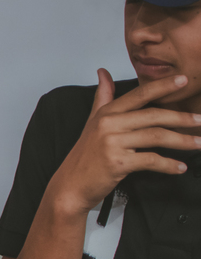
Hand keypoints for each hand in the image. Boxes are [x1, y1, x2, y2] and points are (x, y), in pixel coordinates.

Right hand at [45, 70, 197, 217]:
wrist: (70, 186)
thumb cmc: (84, 157)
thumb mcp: (91, 122)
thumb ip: (102, 96)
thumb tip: (103, 72)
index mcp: (107, 113)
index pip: (139, 95)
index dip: (163, 86)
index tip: (183, 81)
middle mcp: (109, 125)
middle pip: (153, 116)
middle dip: (182, 118)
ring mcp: (113, 143)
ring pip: (156, 136)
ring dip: (182, 141)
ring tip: (199, 143)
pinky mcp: (118, 163)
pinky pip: (151, 160)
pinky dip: (169, 165)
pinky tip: (180, 167)